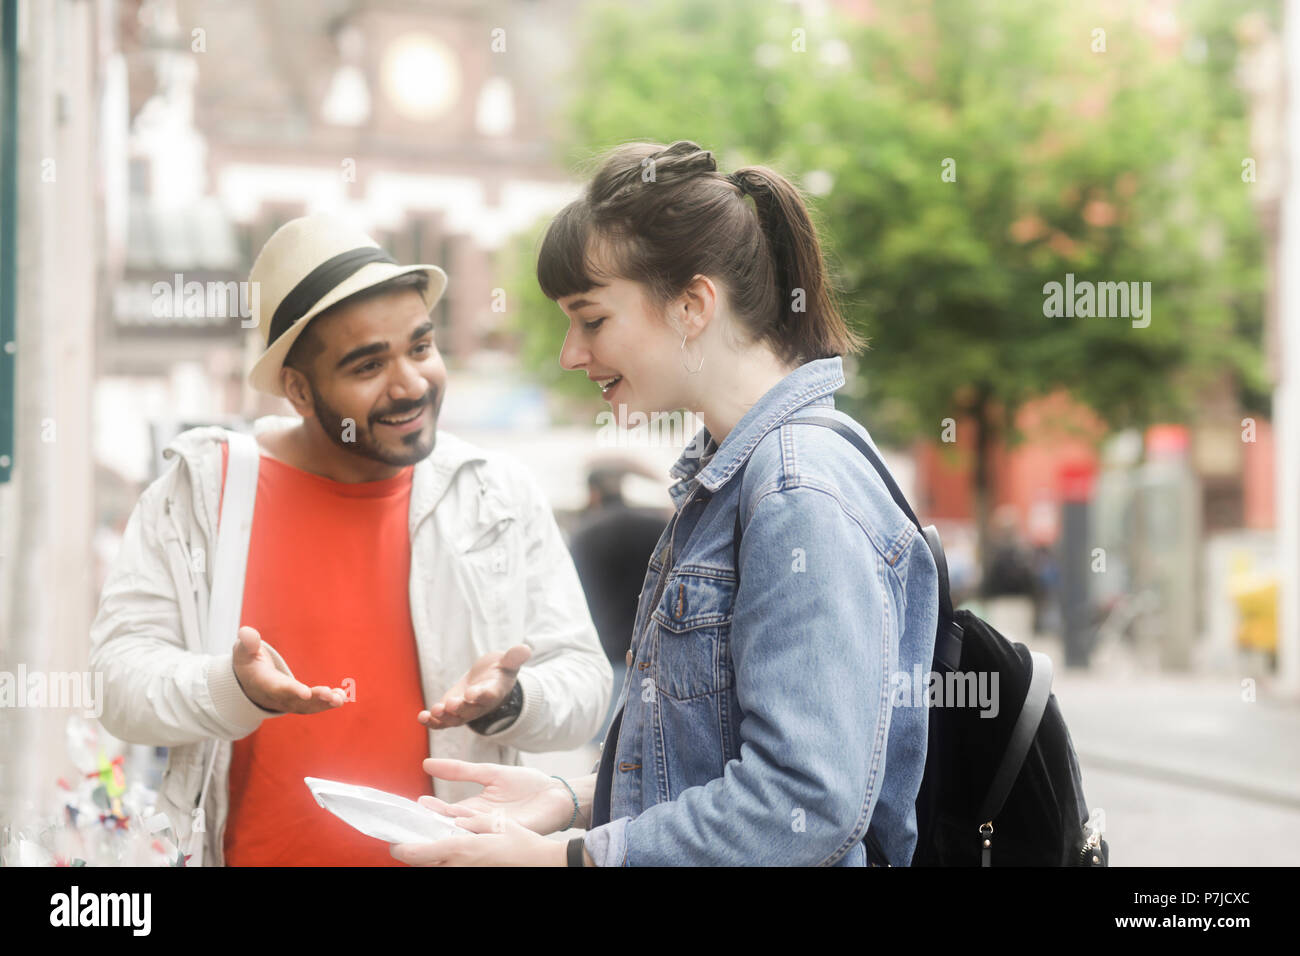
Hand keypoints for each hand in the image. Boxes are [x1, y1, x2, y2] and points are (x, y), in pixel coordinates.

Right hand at [232, 626, 346, 714]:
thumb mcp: (243, 651)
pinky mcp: (298, 702)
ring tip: (340, 699)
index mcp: (264, 684)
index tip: (305, 693)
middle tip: (330, 695)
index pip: (278, 689)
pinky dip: (327, 703)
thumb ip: (247, 642)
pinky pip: (313, 705)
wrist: (249, 682)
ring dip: (324, 704)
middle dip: (314, 700)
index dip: (291, 691)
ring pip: (307, 707)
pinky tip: (342, 696)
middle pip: (296, 701)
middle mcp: (277, 697)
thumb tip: (247, 633)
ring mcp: (288, 702)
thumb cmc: (248, 662)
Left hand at [390, 814, 567, 866]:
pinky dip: (444, 860)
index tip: (394, 842)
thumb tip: (451, 818)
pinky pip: (451, 868)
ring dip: (429, 857)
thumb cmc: (521, 842)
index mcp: (462, 849)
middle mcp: (460, 866)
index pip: (419, 853)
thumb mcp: (496, 823)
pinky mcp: (473, 873)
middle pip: (423, 864)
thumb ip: (470, 819)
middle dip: (414, 852)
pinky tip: (451, 850)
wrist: (541, 862)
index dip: (402, 848)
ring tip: (430, 843)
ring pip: (436, 868)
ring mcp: (467, 872)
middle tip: (410, 839)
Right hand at [411, 758, 576, 834]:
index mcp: (474, 809)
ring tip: (431, 828)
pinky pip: (489, 833)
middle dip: (434, 826)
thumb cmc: (525, 784)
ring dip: (451, 831)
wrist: (556, 793)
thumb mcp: (489, 773)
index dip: (430, 811)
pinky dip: (476, 830)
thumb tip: (427, 763)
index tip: (412, 807)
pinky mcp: (510, 833)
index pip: (445, 813)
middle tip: (413, 825)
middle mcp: (480, 823)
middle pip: (452, 827)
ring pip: (467, 833)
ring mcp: (494, 831)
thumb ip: (460, 770)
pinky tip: (462, 827)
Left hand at [418, 644, 531, 728]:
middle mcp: (478, 706)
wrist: (488, 682)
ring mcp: (463, 711)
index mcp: (493, 693)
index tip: (472, 693)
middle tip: (451, 704)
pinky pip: (441, 721)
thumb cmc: (499, 672)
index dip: (480, 695)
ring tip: (434, 711)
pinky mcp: (450, 712)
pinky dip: (431, 721)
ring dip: (443, 717)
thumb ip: (514, 658)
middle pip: (469, 710)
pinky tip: (422, 717)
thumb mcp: (508, 663)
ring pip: (454, 718)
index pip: (487, 695)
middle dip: (459, 707)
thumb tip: (525, 649)